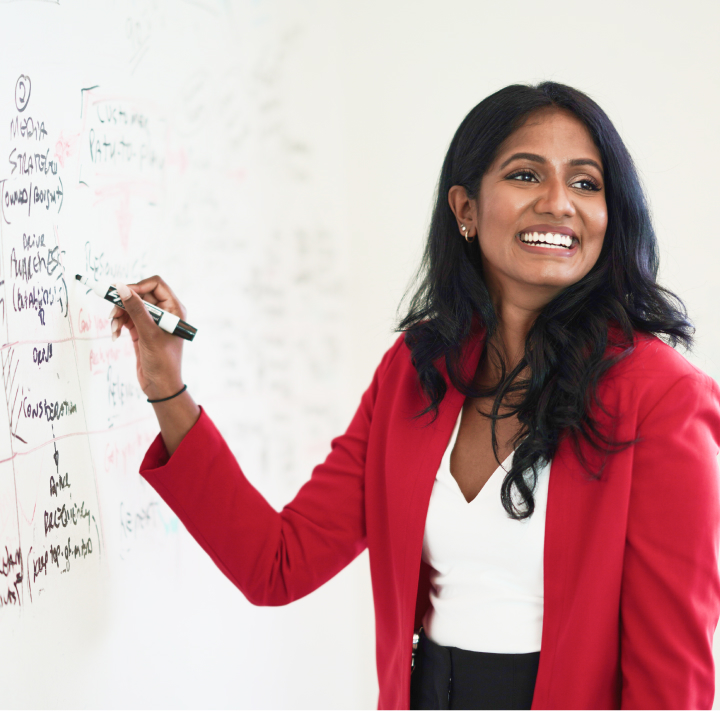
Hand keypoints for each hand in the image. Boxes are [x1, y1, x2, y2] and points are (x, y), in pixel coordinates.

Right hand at [110, 276, 186, 400]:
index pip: (156, 284)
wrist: (160, 387)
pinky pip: (127, 318)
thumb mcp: (149, 334)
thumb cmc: (163, 362)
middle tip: (111, 312)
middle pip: (140, 294)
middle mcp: (165, 312)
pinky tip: (114, 335)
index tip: (120, 293)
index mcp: (174, 309)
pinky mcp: (141, 330)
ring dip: (119, 314)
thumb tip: (122, 288)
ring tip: (113, 328)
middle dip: (124, 302)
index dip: (137, 286)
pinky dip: (118, 324)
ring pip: (131, 306)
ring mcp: (152, 321)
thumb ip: (136, 310)